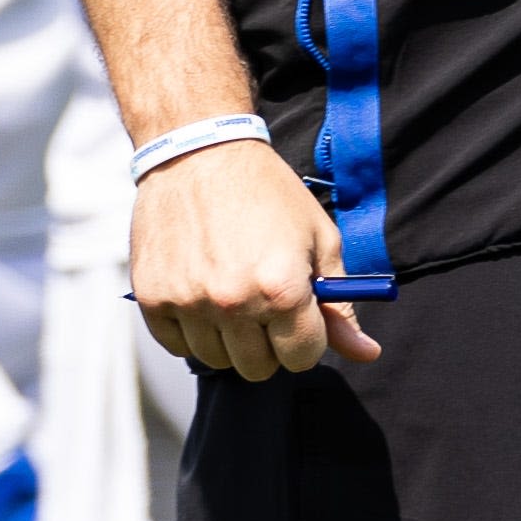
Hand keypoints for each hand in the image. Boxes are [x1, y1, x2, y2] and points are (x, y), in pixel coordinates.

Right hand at [127, 133, 380, 380]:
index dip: (306, 338)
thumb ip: (339, 304)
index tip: (298, 316)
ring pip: (217, 360)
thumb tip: (366, 354)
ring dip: (228, 338)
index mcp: (283, 289)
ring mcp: (189, 302)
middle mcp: (234, 302)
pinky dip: (192, 330)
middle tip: (263, 302)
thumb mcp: (319, 239)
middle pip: (259, 368)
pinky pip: (177, 346)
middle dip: (269, 343)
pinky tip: (201, 292)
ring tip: (231, 291)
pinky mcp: (153, 298)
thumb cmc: (266, 191)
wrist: (200, 152)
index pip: (302, 358)